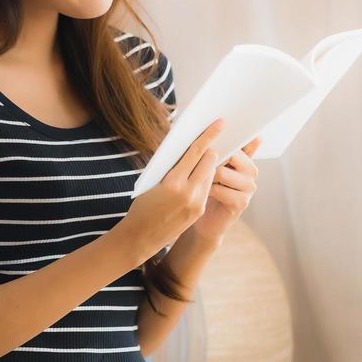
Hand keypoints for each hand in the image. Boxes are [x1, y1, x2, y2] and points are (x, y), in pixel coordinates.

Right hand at [121, 117, 225, 260]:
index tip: (220, 124)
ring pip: (209, 175)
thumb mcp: (152, 182)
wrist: (141, 236)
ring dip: (207, 166)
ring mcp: (196, 203)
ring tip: (203, 160)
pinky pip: (205, 189)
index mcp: (173, 182)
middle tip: (211, 141)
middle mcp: (188, 193)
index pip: (196, 153)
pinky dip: (202, 180)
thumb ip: (171, 167)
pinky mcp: (198, 211)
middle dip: (210, 150)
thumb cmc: (141, 205)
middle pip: (209, 162)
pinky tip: (197, 177)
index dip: (209, 136)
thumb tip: (187, 151)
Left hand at [188, 136, 260, 243]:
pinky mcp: (242, 202)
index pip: (241, 143)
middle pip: (232, 156)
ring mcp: (249, 188)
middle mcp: (251, 172)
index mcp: (246, 159)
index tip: (218, 129)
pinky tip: (203, 193)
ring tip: (200, 181)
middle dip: (214, 158)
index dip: (227, 140)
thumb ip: (215, 150)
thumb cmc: (202, 189)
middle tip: (201, 165)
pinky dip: (208, 190)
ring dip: (207, 176)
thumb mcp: (209, 166)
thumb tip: (220, 128)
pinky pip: (221, 190)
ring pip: (223, 173)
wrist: (202, 220)